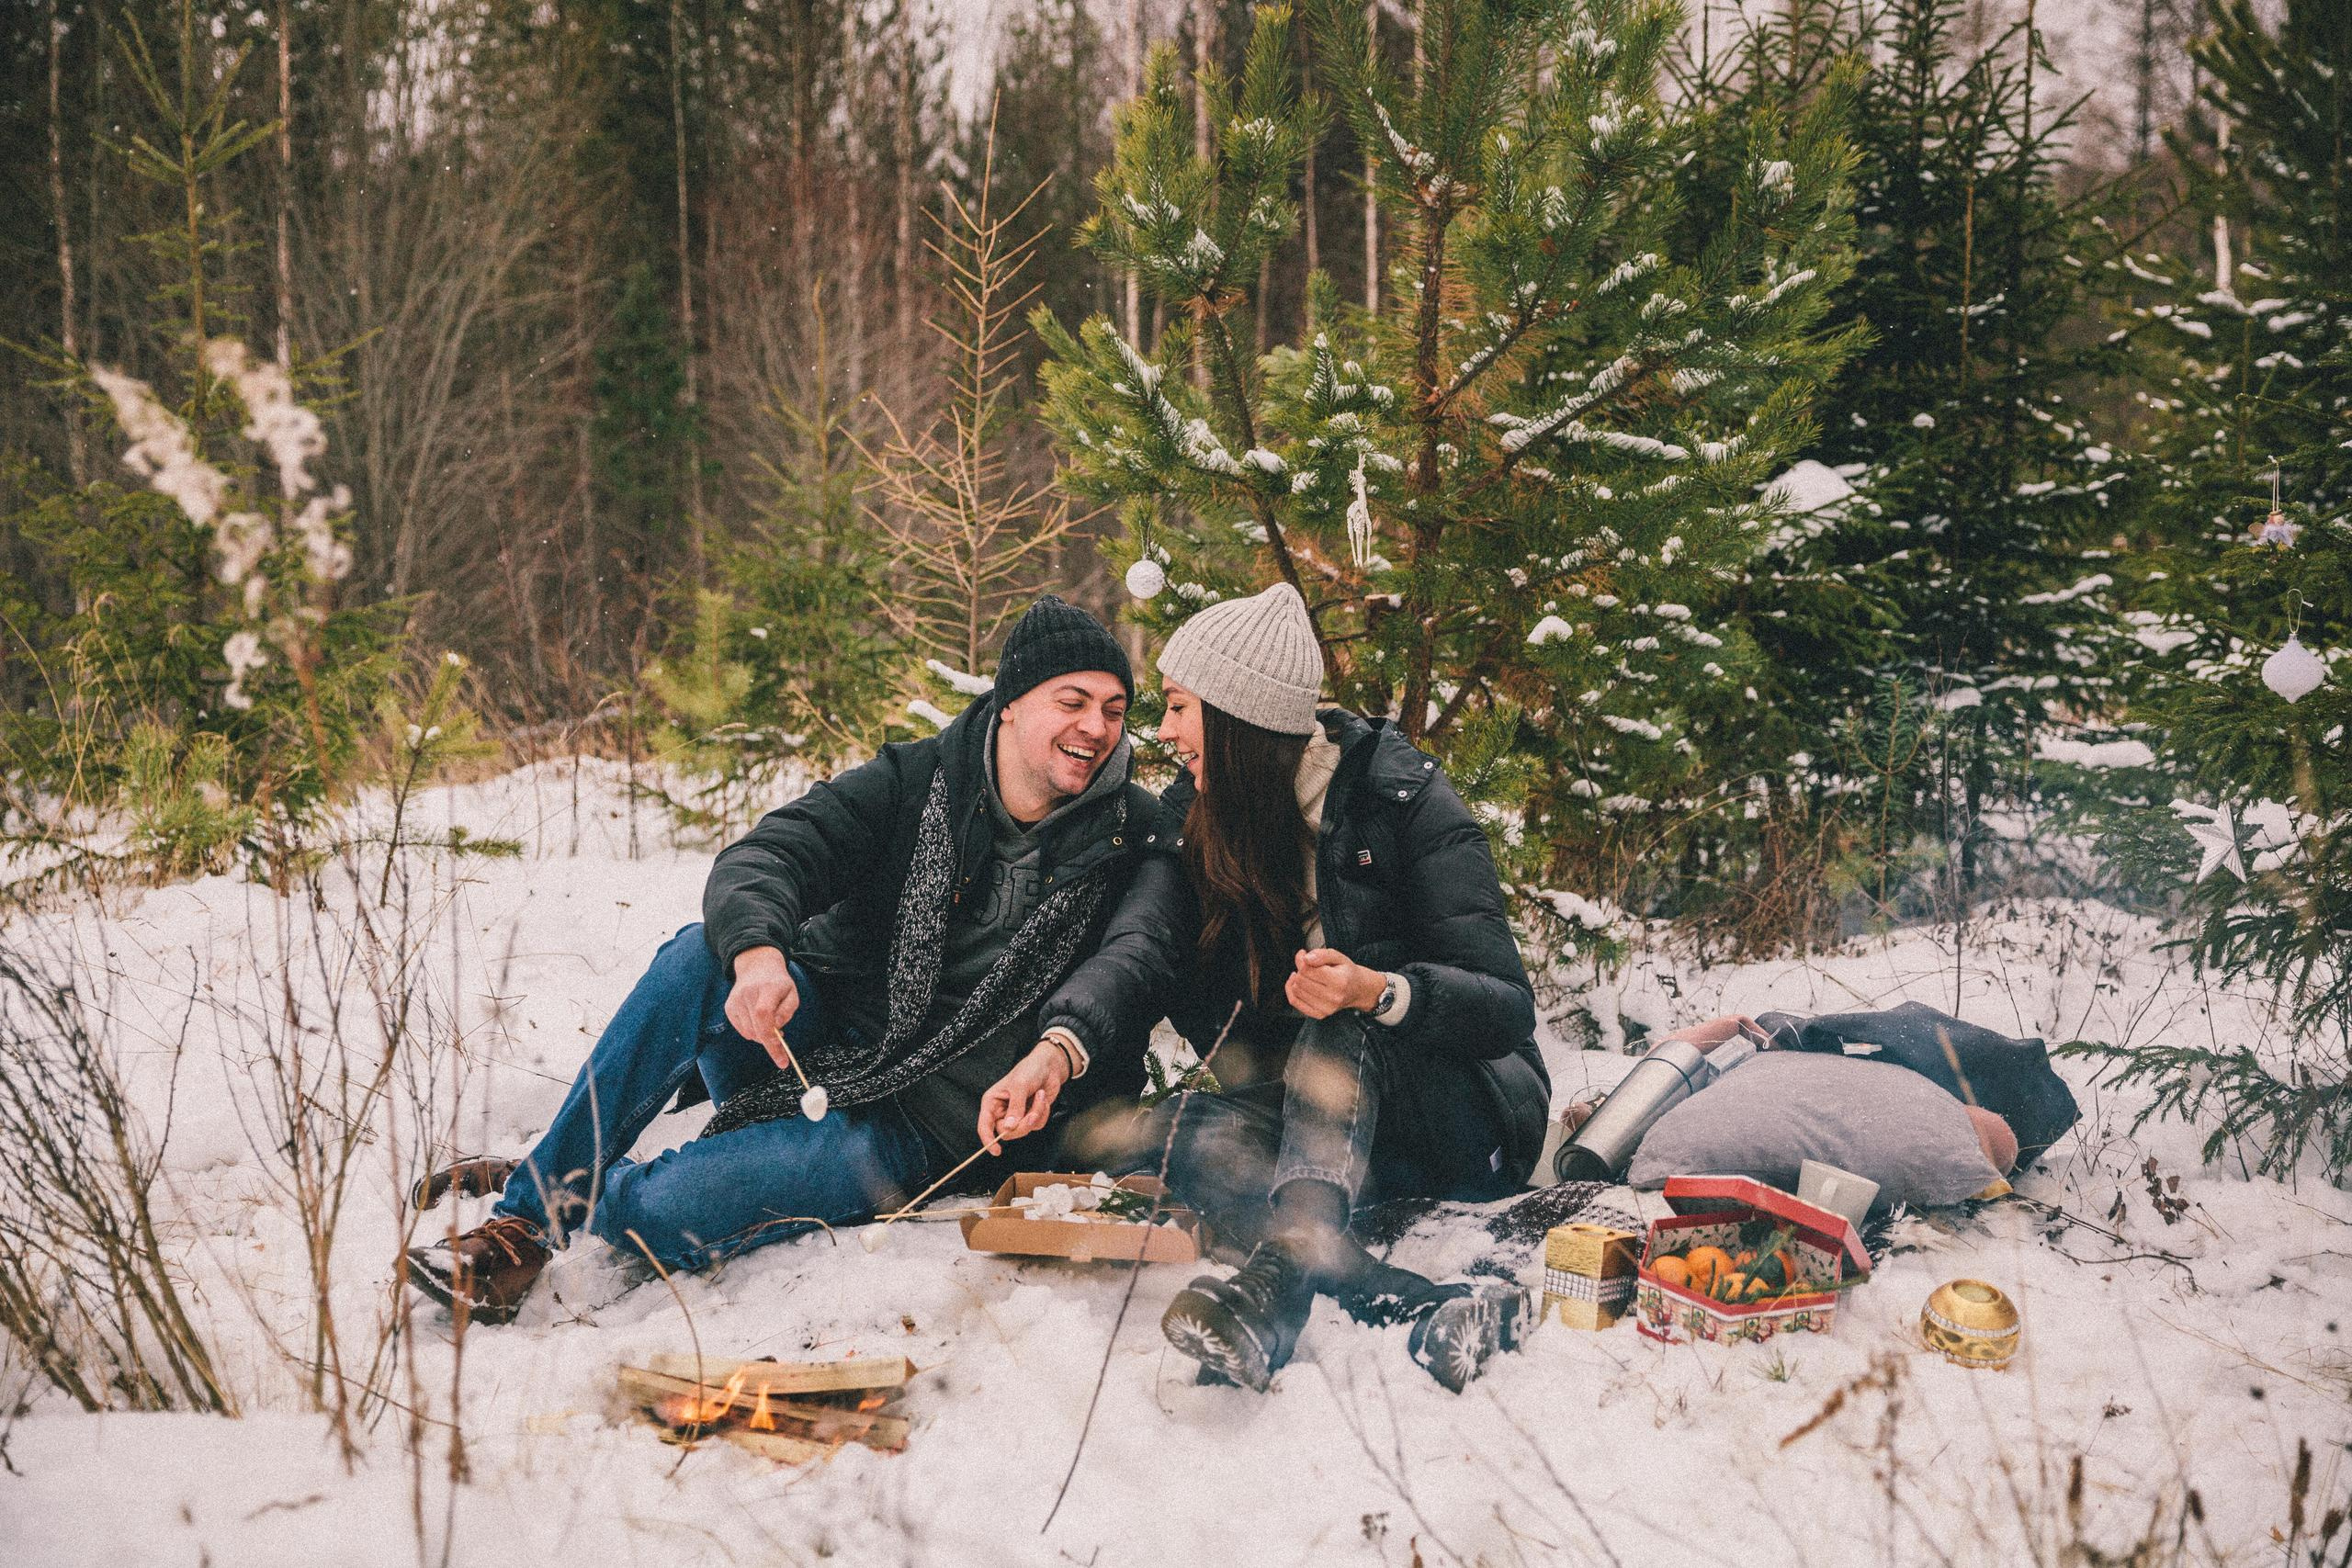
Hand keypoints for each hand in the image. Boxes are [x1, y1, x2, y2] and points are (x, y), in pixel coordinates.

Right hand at [726, 946, 802, 1071]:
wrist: (756, 966)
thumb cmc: (778, 983)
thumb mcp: (792, 994)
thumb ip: (787, 1012)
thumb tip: (777, 1029)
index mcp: (767, 989)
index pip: (764, 1016)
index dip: (772, 1040)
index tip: (782, 1060)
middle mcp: (748, 994)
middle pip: (756, 1029)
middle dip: (770, 1041)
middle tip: (781, 1035)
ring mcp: (736, 1001)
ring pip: (749, 1033)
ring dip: (761, 1034)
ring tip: (769, 1021)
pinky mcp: (729, 1007)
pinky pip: (742, 1030)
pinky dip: (752, 1030)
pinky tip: (757, 1018)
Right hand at [976, 1042, 1071, 1155]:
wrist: (1049, 1067)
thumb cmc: (1030, 1069)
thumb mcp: (1020, 1085)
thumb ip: (1015, 1108)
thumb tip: (1010, 1127)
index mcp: (992, 1101)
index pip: (984, 1125)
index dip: (988, 1140)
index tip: (996, 1151)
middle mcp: (1002, 1110)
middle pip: (1007, 1132)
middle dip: (1023, 1124)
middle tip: (1031, 1113)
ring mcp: (1017, 1114)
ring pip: (1024, 1129)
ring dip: (1035, 1114)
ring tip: (1039, 1097)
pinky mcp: (1030, 1115)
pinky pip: (1036, 1125)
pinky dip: (1042, 1113)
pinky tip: (1042, 1099)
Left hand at [1286, 948, 1385, 1019]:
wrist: (1357, 990)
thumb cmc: (1347, 972)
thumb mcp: (1338, 957)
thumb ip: (1321, 954)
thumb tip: (1305, 958)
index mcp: (1339, 981)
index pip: (1308, 970)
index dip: (1302, 960)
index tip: (1304, 955)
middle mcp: (1333, 997)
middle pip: (1301, 980)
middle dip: (1301, 970)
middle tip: (1308, 966)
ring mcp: (1326, 1008)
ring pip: (1296, 990)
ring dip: (1297, 980)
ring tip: (1306, 975)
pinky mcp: (1319, 1014)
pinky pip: (1295, 1002)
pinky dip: (1291, 990)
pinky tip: (1297, 983)